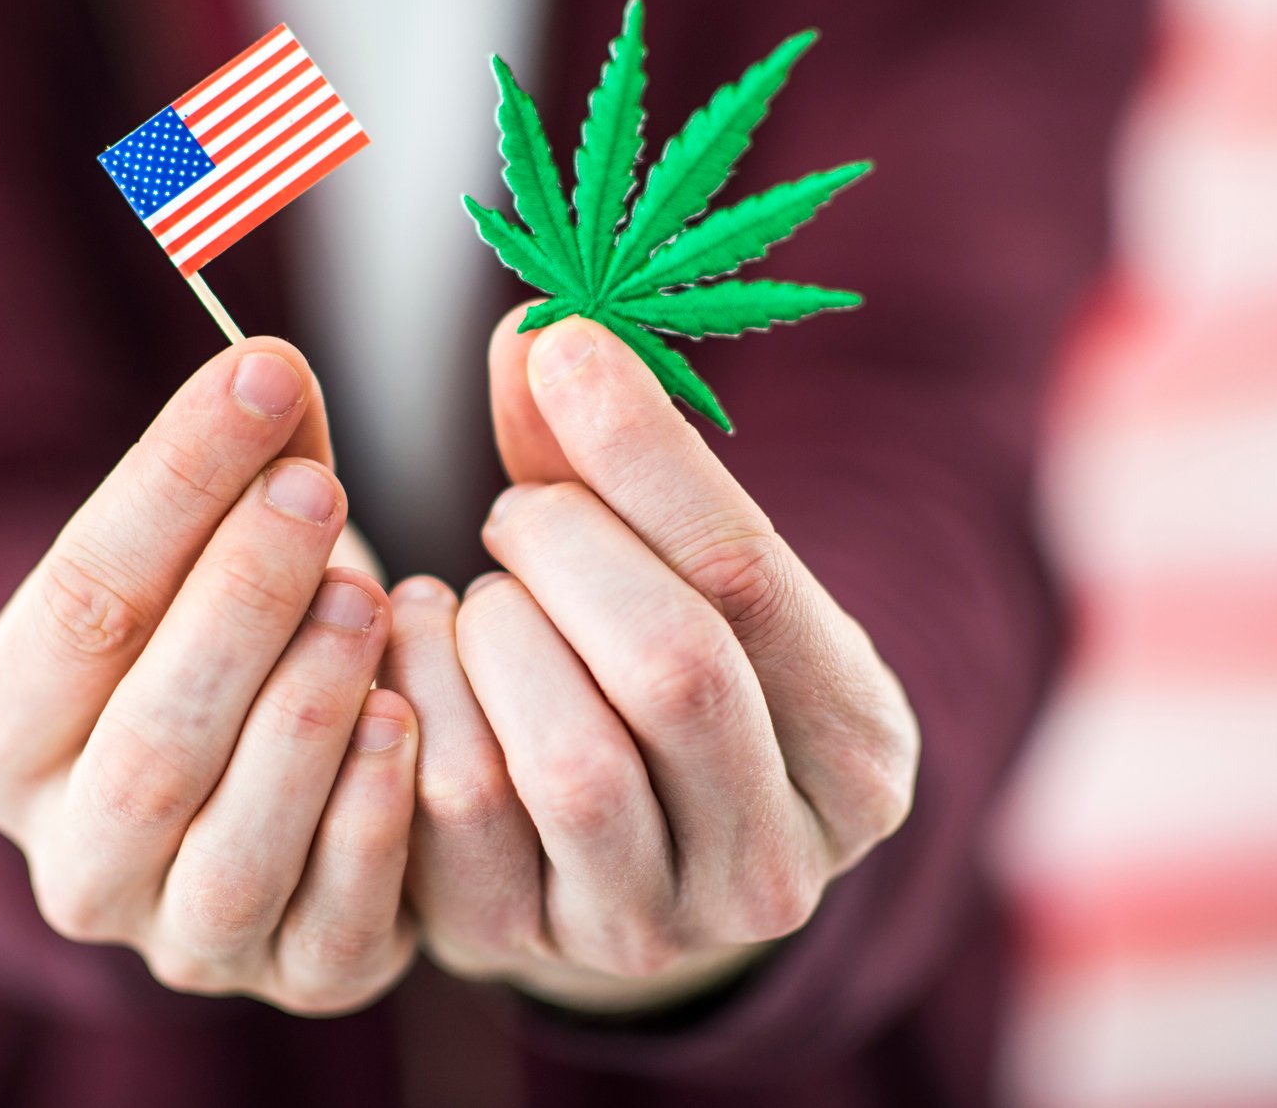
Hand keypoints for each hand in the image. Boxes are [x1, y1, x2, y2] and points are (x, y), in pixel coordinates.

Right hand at [0, 340, 419, 1015]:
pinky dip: (370, 825)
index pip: (77, 606)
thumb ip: (241, 475)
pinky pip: (332, 923)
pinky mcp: (297, 978)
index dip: (171, 486)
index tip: (262, 375)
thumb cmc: (220, 643)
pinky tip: (411, 722)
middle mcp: (74, 859)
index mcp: (4, 740)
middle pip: (147, 737)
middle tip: (316, 487)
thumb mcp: (210, 558)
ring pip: (229, 847)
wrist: (249, 794)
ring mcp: (183, 939)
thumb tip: (273, 366)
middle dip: (237, 601)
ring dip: (302, 716)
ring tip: (367, 600)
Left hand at [381, 310, 919, 1015]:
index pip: (752, 582)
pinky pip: (453, 809)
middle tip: (516, 509)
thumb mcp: (682, 575)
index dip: (647, 454)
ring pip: (565, 756)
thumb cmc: (664, 669)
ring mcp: (653, 926)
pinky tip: (422, 655)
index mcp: (858, 752)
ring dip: (495, 632)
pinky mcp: (524, 947)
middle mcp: (777, 864)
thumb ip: (615, 462)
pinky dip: (418, 699)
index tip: (565, 346)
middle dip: (568, 546)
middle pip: (671, 669)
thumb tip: (536, 329)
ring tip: (480, 597)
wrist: (625, 852)